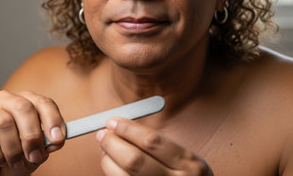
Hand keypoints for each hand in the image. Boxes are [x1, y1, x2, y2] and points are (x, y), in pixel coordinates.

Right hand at [0, 90, 65, 175]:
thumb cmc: (14, 155)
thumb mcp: (35, 152)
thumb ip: (46, 144)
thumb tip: (55, 139)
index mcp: (25, 100)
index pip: (43, 102)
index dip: (53, 119)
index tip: (59, 139)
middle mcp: (5, 99)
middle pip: (23, 107)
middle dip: (32, 135)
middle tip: (35, 156)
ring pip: (4, 123)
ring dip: (13, 149)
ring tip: (15, 161)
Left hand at [96, 117, 212, 175]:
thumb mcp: (185, 160)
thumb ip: (158, 146)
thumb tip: (121, 128)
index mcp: (189, 164)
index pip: (152, 141)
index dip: (128, 129)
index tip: (113, 122)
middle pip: (135, 160)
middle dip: (113, 144)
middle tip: (102, 135)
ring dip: (108, 161)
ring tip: (105, 151)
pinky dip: (113, 174)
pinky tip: (112, 167)